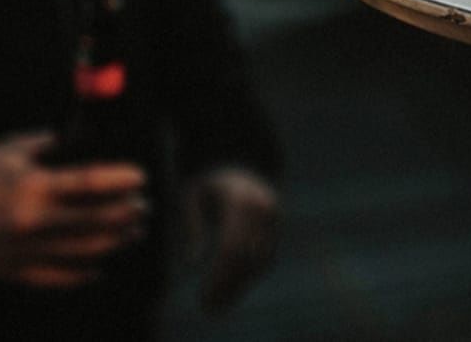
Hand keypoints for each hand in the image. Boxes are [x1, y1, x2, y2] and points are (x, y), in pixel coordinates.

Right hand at [0, 132, 147, 288]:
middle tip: (143, 205)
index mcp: (31, 188)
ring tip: (134, 230)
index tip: (140, 176)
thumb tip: (86, 133)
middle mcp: (32, 222)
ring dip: (118, 240)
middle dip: (128, 212)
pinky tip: (103, 262)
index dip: (121, 179)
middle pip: (97, 220)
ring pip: (87, 251)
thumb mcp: (8, 150)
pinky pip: (62, 277)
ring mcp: (26, 251)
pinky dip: (87, 271)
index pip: (90, 182)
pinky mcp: (17, 272)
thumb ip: (48, 142)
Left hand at [184, 167, 278, 314]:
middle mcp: (263, 210)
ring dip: (240, 285)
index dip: (218, 275)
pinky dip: (250, 276)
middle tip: (209, 306)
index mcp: (240, 200)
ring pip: (259, 261)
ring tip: (218, 303)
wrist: (243, 164)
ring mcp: (275, 218)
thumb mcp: (192, 197)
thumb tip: (192, 263)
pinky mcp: (279, 228)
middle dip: (228, 285)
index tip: (203, 294)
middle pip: (246, 257)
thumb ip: (191, 227)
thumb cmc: (210, 184)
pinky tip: (231, 288)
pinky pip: (266, 258)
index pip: (231, 246)